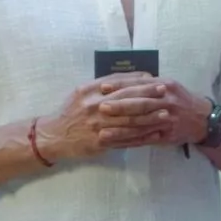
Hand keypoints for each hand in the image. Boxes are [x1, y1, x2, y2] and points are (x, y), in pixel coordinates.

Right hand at [35, 72, 169, 160]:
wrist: (54, 135)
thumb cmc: (72, 111)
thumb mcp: (83, 91)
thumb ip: (105, 84)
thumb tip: (132, 78)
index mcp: (90, 91)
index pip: (119, 83)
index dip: (139, 82)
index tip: (155, 80)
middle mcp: (94, 107)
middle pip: (127, 102)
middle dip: (148, 98)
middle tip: (165, 95)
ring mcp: (98, 126)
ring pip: (129, 122)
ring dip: (149, 119)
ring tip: (165, 115)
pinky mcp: (100, 142)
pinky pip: (125, 140)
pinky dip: (141, 137)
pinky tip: (154, 134)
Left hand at [99, 77, 210, 147]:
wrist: (202, 119)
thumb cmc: (179, 99)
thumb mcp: (168, 85)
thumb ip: (147, 83)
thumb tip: (119, 80)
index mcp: (165, 85)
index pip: (140, 84)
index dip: (120, 86)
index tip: (103, 88)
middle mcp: (167, 102)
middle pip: (141, 104)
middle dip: (120, 106)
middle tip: (101, 108)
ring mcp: (167, 120)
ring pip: (141, 125)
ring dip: (120, 130)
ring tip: (102, 133)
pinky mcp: (166, 136)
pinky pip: (144, 140)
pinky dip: (128, 142)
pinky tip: (115, 144)